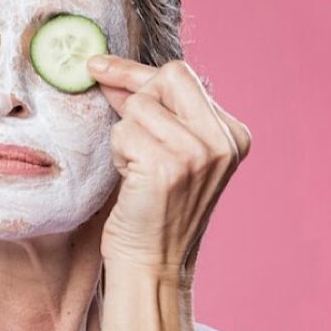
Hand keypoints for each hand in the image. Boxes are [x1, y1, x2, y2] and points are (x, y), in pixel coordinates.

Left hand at [87, 56, 251, 282]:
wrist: (152, 263)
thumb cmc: (151, 208)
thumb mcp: (164, 151)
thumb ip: (149, 110)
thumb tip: (110, 73)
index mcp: (231, 134)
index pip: (182, 76)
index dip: (135, 72)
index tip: (99, 67)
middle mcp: (222, 140)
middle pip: (164, 79)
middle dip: (130, 97)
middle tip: (122, 131)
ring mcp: (198, 153)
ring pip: (137, 107)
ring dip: (124, 136)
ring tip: (137, 170)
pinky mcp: (169, 167)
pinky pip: (123, 132)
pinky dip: (118, 153)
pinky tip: (132, 180)